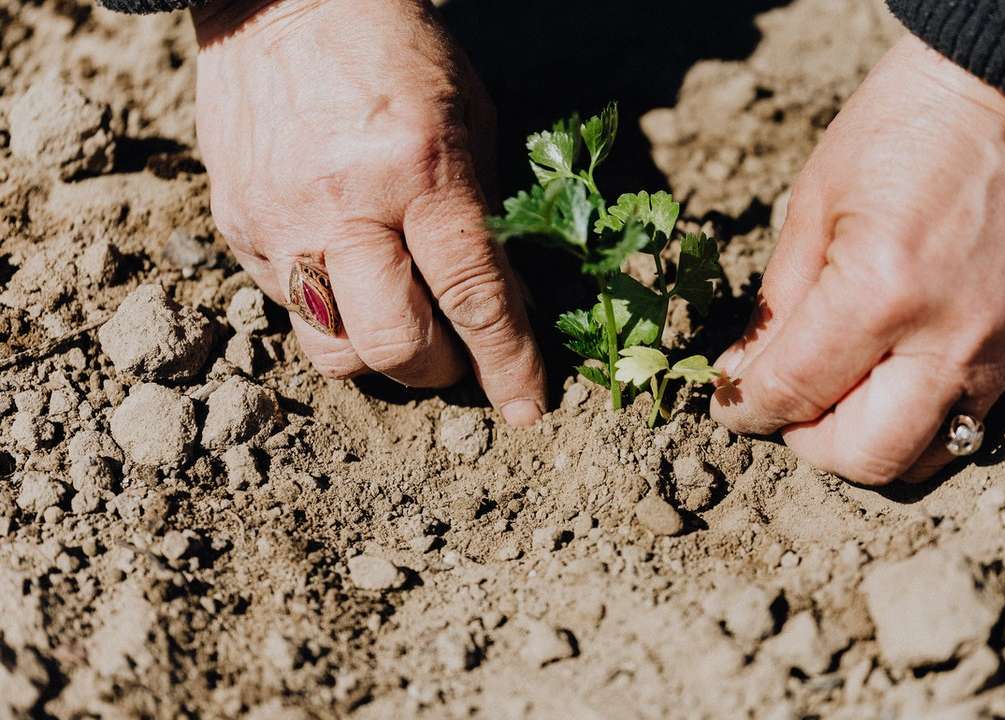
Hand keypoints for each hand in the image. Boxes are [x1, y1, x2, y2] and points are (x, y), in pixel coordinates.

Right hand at [193, 0, 545, 424]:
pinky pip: (289, 309)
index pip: (472, 295)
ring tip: (402, 321)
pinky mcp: (236, 228)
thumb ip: (485, 217)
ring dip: (379, 357)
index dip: (507, 363)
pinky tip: (350, 272)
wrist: (279, 0)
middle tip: (457, 354)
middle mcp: (341, 205)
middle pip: (393, 346)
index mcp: (417, 169)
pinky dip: (333, 312)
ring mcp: (278, 221)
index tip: (528, 408)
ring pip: (331, 350)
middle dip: (439, 371)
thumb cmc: (397, 51)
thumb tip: (505, 307)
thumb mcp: (469, 120)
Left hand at [711, 35, 1004, 482]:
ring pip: (926, 456)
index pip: (796, 393)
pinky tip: (893, 371)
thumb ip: (776, 308)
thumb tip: (743, 380)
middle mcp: (950, 337)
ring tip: (841, 395)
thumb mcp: (813, 208)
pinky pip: (969, 418)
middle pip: (867, 456)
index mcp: (880, 292)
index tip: (732, 405)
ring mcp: (1003, 349)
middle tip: (789, 408)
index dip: (748, 410)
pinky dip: (918, 414)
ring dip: (869, 442)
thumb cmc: (898, 131)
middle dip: (811, 444)